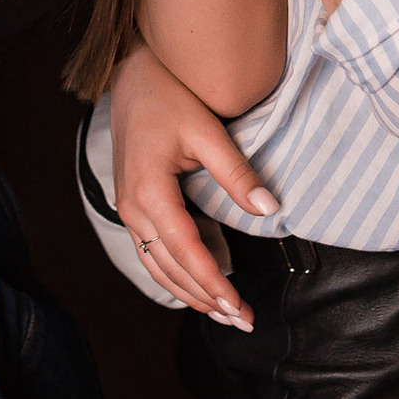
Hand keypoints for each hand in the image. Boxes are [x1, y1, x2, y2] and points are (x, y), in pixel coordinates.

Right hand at [111, 43, 277, 323]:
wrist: (132, 76)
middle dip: (207, 298)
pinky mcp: (131, 205)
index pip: (186, 251)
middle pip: (171, 267)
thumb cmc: (170, 97)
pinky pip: (151, 252)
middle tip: (244, 322)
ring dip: (190, 293)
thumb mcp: (207, 131)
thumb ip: (236, 172)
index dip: (214, 283)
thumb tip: (270, 208)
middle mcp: (133, 207)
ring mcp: (128, 208)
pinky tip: (196, 287)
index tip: (240, 308)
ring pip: (157, 266)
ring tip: (225, 314)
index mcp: (150, 190)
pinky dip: (174, 275)